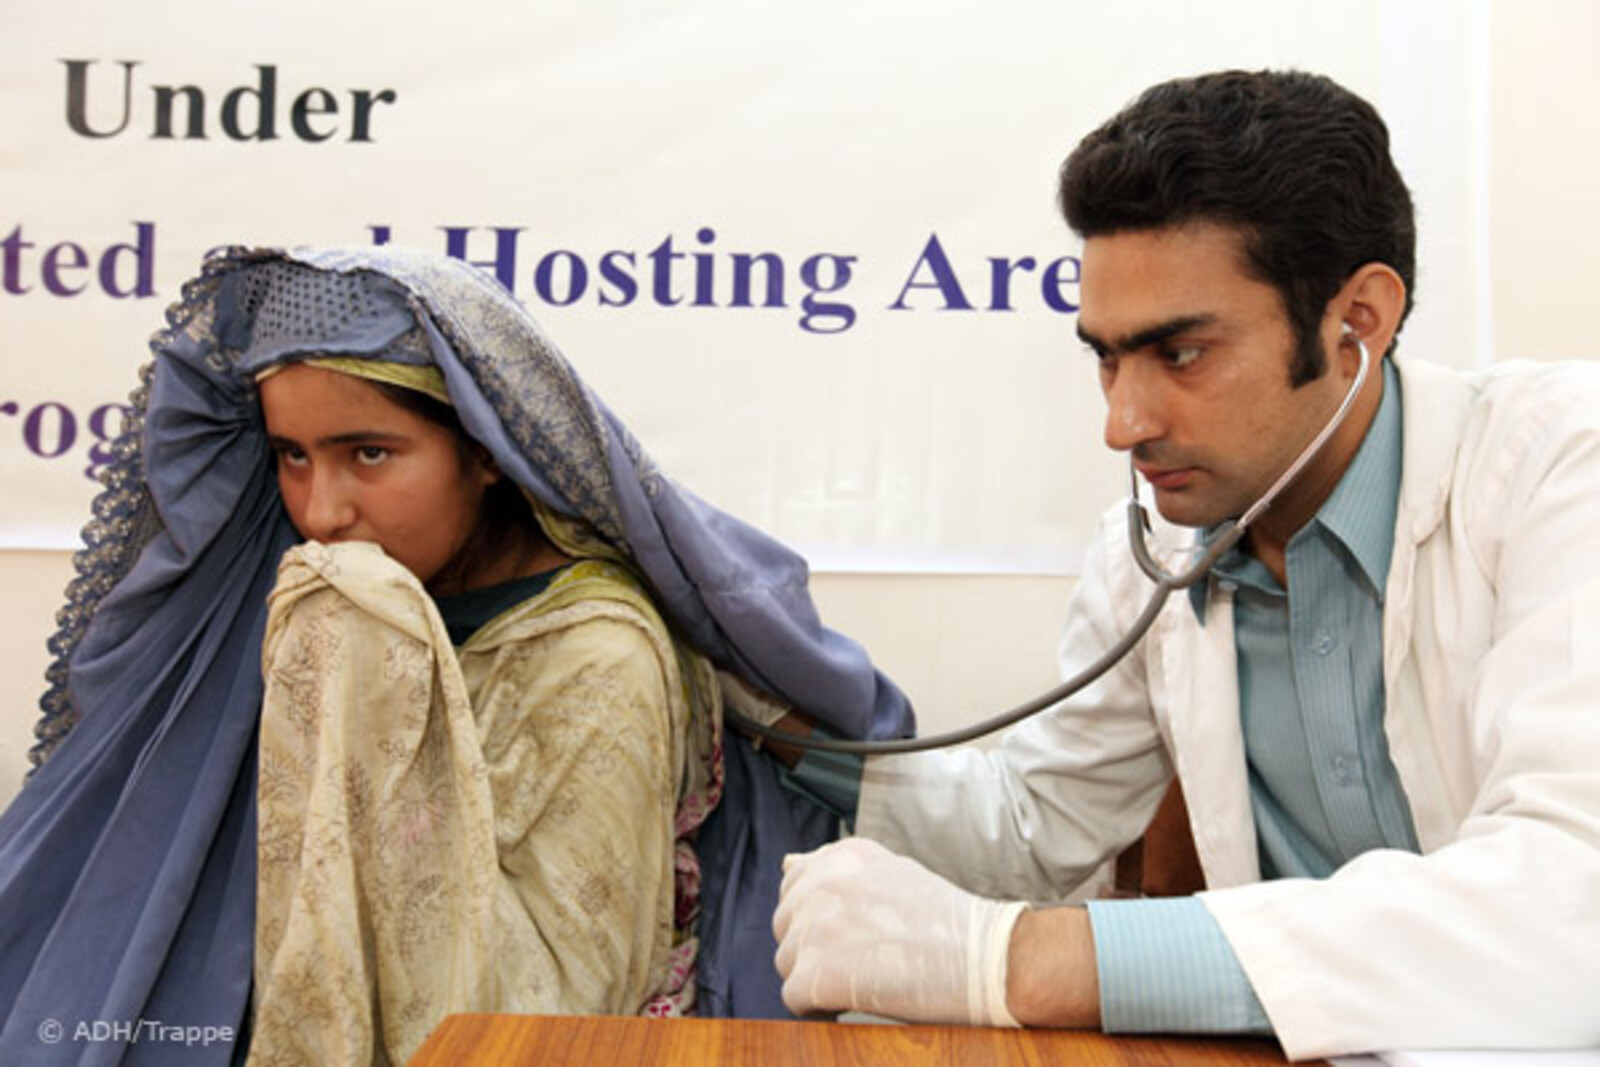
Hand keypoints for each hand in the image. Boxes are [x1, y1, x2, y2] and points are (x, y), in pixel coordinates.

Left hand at [772, 837, 1025, 1025]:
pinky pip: (795, 997)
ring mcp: (814, 926)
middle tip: (866, 960)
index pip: (794, 886)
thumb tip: (788, 864)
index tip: (854, 933)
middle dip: (817, 948)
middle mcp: (821, 883)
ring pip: (788, 962)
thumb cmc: (946, 922)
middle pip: (787, 927)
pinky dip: (820, 1007)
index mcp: (840, 856)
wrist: (985, 959)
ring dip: (819, 977)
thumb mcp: (890, 871)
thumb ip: (836, 867)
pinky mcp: (814, 972)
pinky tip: (856, 1001)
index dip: (821, 918)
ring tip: (868, 977)